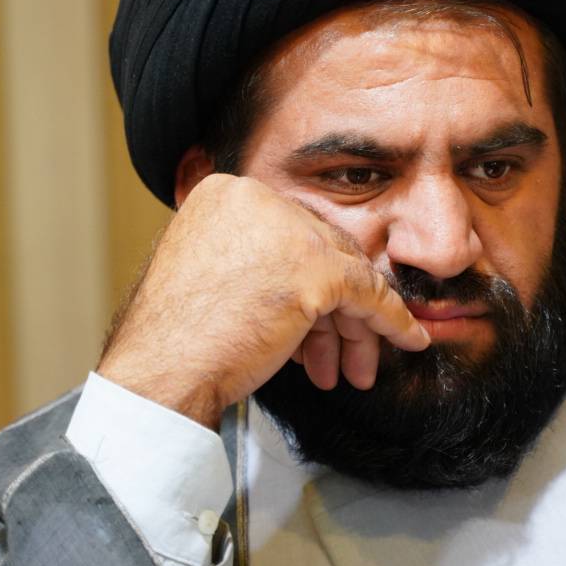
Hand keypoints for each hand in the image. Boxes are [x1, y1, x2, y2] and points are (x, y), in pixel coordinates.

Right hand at [96, 173, 428, 428]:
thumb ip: (258, 261)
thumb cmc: (176, 340)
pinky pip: (370, 294)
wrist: (160, 372)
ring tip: (356, 367)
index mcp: (227, 193)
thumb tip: (313, 285)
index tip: (317, 319)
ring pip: (348, 274)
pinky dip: (391, 320)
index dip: (312, 280)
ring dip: (356, 326)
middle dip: (336, 309)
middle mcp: (258, 199)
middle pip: (323, 251)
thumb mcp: (212, 275)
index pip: (295, 232)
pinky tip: (405, 340)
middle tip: (344, 352)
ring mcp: (289, 233)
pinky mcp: (316, 271)